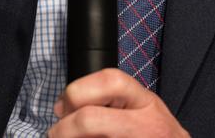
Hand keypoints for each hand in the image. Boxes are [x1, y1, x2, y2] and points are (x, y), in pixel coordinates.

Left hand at [50, 69, 188, 137]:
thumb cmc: (157, 135)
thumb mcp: (143, 108)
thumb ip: (113, 101)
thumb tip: (65, 107)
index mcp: (145, 102)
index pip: (108, 81)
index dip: (77, 92)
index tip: (62, 106)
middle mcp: (143, 125)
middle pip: (91, 119)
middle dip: (64, 128)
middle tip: (57, 134)